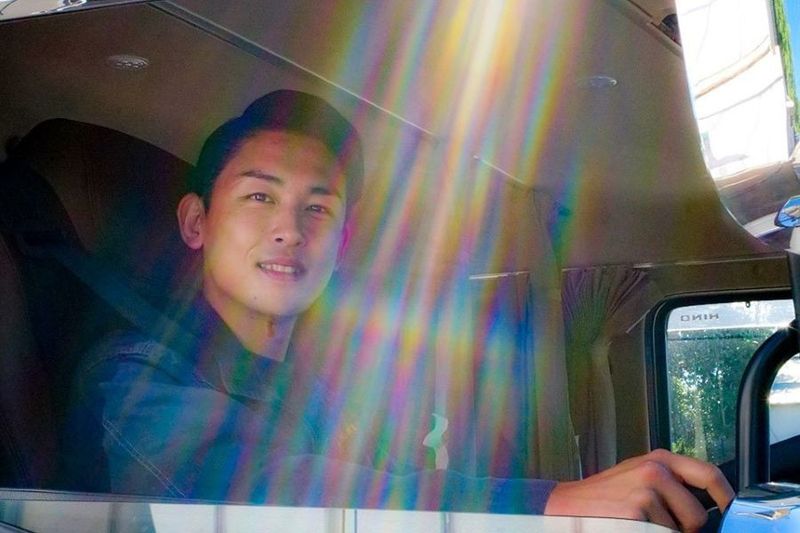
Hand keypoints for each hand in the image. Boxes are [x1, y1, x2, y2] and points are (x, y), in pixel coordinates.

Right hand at [544, 449, 733, 531]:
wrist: (564, 506)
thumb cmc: (603, 498)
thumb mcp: (637, 478)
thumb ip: (670, 484)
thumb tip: (709, 507)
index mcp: (658, 460)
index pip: (709, 474)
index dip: (726, 497)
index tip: (730, 512)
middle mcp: (655, 471)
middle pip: (697, 515)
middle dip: (684, 529)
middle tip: (656, 524)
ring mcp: (646, 492)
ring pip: (679, 531)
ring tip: (636, 524)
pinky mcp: (636, 514)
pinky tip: (628, 528)